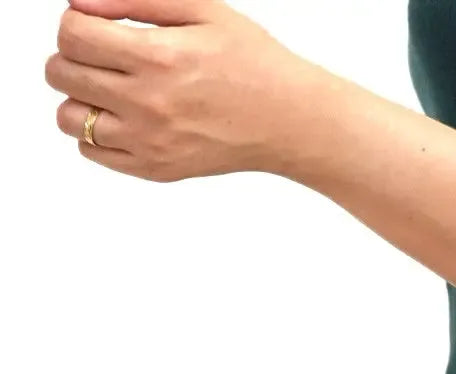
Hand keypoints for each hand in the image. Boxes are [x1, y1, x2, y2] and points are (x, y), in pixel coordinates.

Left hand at [46, 0, 319, 181]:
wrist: (290, 121)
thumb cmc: (252, 63)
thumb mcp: (200, 9)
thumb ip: (134, 0)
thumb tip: (80, 3)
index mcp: (159, 58)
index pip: (72, 35)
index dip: (74, 22)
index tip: (91, 24)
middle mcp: (149, 105)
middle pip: (61, 74)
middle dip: (71, 56)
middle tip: (99, 54)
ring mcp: (150, 143)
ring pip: (70, 119)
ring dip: (77, 97)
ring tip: (106, 88)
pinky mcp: (156, 169)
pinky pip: (93, 153)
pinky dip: (95, 133)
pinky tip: (122, 117)